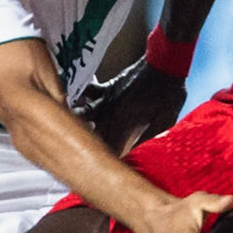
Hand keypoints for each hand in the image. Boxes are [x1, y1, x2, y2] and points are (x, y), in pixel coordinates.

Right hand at [73, 57, 188, 152]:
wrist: (165, 63)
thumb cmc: (169, 93)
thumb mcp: (165, 120)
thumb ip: (148, 137)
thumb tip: (136, 153)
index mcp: (124, 121)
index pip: (109, 146)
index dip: (104, 160)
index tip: (99, 170)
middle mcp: (111, 110)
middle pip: (91, 132)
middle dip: (84, 145)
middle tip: (76, 158)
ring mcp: (108, 98)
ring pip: (83, 112)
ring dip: (74, 122)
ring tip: (64, 132)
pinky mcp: (109, 87)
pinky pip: (88, 92)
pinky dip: (79, 97)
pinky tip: (69, 102)